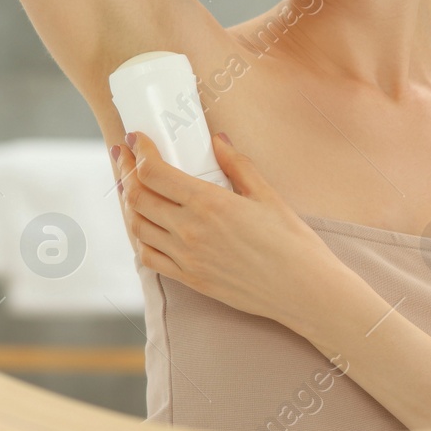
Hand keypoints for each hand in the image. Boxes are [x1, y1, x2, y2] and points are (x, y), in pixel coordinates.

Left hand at [112, 129, 340, 326]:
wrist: (305, 291)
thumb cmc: (292, 243)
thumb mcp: (267, 196)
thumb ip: (238, 165)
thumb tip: (217, 141)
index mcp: (209, 203)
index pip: (154, 173)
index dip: (139, 152)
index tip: (136, 139)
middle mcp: (190, 230)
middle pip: (138, 197)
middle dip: (126, 171)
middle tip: (125, 157)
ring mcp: (187, 258)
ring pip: (137, 227)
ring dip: (128, 204)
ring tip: (131, 188)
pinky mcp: (190, 279)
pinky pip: (149, 258)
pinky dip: (140, 239)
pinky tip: (145, 227)